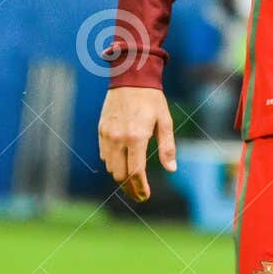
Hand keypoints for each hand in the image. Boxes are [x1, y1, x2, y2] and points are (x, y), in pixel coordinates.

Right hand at [98, 86, 176, 202]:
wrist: (130, 77)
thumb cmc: (152, 99)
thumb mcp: (165, 121)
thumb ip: (167, 147)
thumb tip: (171, 169)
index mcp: (136, 137)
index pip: (136, 173)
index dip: (140, 188)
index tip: (145, 196)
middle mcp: (119, 138)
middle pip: (120, 175)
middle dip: (130, 188)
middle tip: (139, 194)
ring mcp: (107, 135)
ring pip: (110, 167)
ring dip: (120, 177)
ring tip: (132, 182)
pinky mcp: (101, 130)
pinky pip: (104, 155)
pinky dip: (112, 164)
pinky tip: (122, 165)